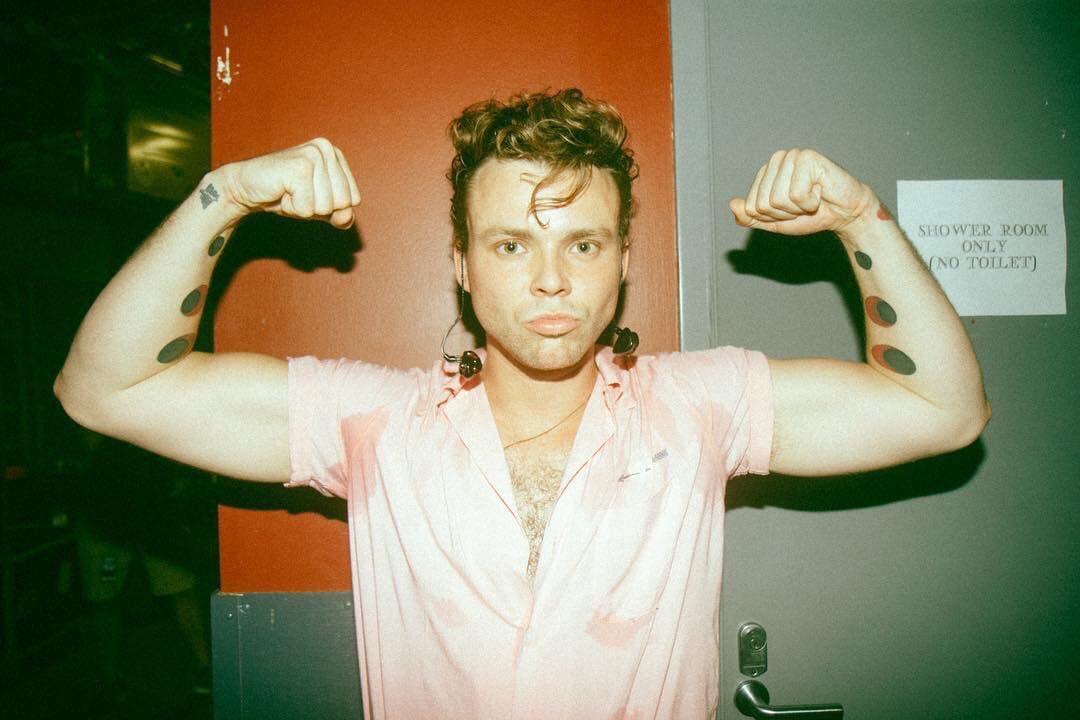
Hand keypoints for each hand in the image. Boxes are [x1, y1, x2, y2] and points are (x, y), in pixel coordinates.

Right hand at [219, 138, 360, 228]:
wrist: (245, 188)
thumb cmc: (284, 195)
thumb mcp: (319, 207)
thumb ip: (340, 214)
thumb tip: (346, 219)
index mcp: (335, 154)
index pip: (353, 199)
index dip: (330, 207)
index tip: (308, 194)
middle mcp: (327, 149)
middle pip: (342, 203)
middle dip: (317, 208)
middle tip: (296, 193)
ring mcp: (313, 155)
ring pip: (325, 207)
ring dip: (303, 208)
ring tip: (288, 192)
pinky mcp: (300, 167)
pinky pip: (308, 209)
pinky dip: (292, 208)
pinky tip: (281, 192)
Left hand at [728, 149, 875, 236]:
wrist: (844, 214)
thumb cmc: (811, 215)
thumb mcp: (774, 221)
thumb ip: (751, 217)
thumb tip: (732, 204)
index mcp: (766, 172)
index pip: (751, 207)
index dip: (772, 217)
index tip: (791, 210)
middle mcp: (777, 159)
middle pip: (763, 204)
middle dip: (785, 213)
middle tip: (803, 205)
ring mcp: (792, 156)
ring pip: (778, 200)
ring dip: (798, 208)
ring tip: (812, 198)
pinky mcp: (808, 158)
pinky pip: (796, 194)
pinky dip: (810, 202)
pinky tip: (820, 192)